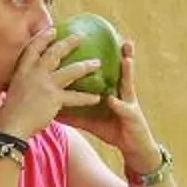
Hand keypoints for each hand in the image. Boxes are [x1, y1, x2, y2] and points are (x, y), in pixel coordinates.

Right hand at [0, 24, 104, 140]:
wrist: (10, 124)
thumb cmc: (9, 111)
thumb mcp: (13, 89)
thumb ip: (24, 83)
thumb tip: (30, 83)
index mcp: (23, 70)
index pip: (33, 48)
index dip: (43, 37)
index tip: (53, 30)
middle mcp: (35, 73)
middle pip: (54, 53)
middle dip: (68, 43)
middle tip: (80, 36)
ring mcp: (45, 84)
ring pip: (70, 71)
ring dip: (85, 66)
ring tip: (97, 63)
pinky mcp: (54, 98)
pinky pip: (74, 97)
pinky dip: (87, 98)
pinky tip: (97, 98)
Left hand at [65, 35, 155, 163]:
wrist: (132, 148)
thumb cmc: (112, 130)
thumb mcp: (91, 120)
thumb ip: (74, 113)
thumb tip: (53, 109)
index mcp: (113, 90)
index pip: (109, 69)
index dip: (104, 54)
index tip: (96, 38)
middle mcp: (123, 93)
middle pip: (121, 70)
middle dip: (122, 54)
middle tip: (121, 38)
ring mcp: (130, 103)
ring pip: (128, 83)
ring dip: (128, 71)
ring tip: (126, 59)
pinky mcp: (132, 117)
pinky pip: (123, 109)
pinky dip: (118, 104)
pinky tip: (112, 99)